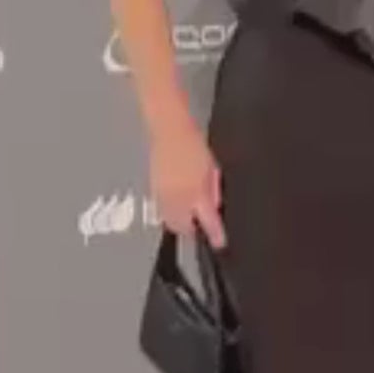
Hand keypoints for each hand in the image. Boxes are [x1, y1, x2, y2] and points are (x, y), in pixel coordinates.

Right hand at [149, 109, 224, 247]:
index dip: (215, 234)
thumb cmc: (193, 146)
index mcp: (195, 192)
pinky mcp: (153, 191)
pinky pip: (163, 210)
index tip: (219, 242)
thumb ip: (212, 193)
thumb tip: (213, 210)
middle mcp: (176, 197)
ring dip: (181, 223)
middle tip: (203, 226)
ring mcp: (162, 195)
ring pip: (171, 221)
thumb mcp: (211, 171)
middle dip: (193, 230)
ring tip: (190, 215)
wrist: (169, 130)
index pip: (207, 221)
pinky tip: (177, 204)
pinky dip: (171, 212)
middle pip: (184, 228)